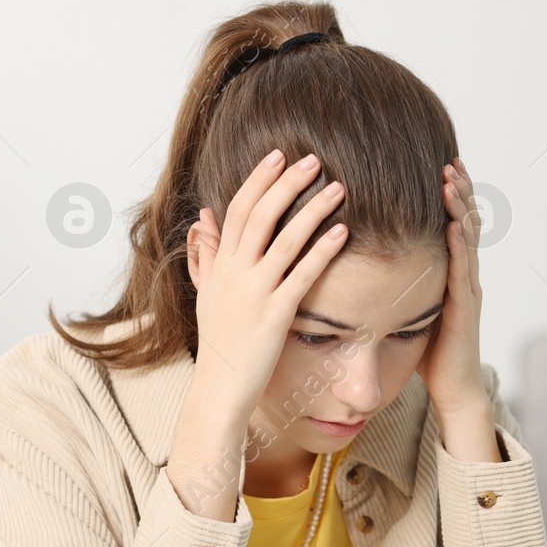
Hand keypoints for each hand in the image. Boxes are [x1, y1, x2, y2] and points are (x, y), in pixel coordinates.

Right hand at [185, 149, 348, 421]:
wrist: (218, 391)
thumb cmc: (219, 345)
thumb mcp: (206, 294)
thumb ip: (206, 255)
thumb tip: (202, 219)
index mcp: (220, 266)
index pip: (237, 210)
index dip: (258, 180)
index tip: (278, 156)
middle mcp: (234, 274)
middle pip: (259, 215)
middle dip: (286, 183)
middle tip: (312, 158)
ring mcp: (254, 294)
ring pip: (283, 240)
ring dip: (312, 209)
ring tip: (338, 186)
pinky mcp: (275, 316)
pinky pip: (302, 276)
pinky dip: (322, 251)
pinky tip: (343, 232)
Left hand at [419, 158, 500, 461]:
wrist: (454, 390)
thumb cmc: (431, 353)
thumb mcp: (409, 308)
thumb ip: (399, 284)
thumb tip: (368, 263)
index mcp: (449, 273)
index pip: (450, 223)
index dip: (447, 195)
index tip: (437, 164)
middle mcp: (463, 275)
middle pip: (464, 222)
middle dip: (458, 189)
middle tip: (450, 158)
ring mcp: (467, 290)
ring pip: (467, 240)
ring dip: (460, 208)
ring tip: (451, 178)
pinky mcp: (465, 310)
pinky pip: (462, 273)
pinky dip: (458, 247)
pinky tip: (452, 227)